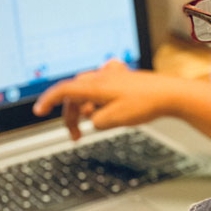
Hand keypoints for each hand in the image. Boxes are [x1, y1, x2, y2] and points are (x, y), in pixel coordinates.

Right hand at [33, 59, 183, 139]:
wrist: (172, 94)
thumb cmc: (147, 104)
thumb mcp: (114, 120)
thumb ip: (96, 121)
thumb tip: (93, 120)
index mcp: (96, 86)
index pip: (64, 90)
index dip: (48, 100)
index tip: (39, 111)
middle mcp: (103, 76)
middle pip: (75, 92)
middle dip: (72, 113)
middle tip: (77, 134)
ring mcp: (115, 75)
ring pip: (90, 89)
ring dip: (88, 106)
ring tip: (100, 121)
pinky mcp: (126, 78)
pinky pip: (105, 84)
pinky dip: (101, 97)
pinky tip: (108, 104)